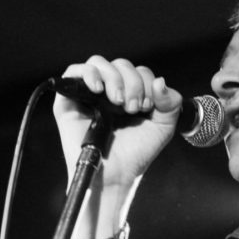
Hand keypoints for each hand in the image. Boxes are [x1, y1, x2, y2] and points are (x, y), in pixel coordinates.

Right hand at [53, 56, 182, 190]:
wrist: (116, 174)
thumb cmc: (136, 153)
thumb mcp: (162, 126)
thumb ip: (170, 102)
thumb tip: (159, 81)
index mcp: (130, 94)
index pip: (138, 71)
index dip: (146, 83)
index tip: (147, 107)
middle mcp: (108, 91)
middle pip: (120, 64)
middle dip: (132, 83)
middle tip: (133, 108)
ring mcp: (88, 95)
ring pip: (99, 64)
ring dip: (114, 79)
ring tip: (118, 102)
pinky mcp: (68, 101)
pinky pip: (73, 72)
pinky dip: (89, 74)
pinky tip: (98, 89)